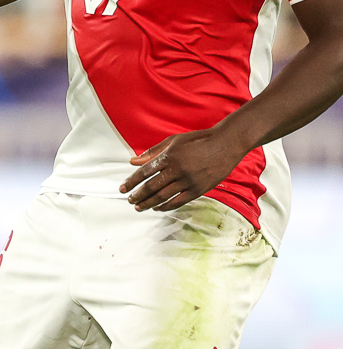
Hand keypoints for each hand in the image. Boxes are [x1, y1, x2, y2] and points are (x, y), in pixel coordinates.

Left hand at [121, 130, 249, 211]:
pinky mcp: (199, 189)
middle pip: (152, 187)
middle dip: (138, 195)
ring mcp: (189, 181)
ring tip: (139, 207)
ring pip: (163, 196)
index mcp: (169, 156)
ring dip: (148, 203)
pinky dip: (166, 206)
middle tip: (130, 200)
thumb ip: (152, 152)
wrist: (226, 144)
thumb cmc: (198, 140)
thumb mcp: (173, 141)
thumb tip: (132, 161)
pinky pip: (179, 201)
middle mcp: (178, 170)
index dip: (131, 182)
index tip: (122, 189)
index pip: (144, 172)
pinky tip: (157, 208)